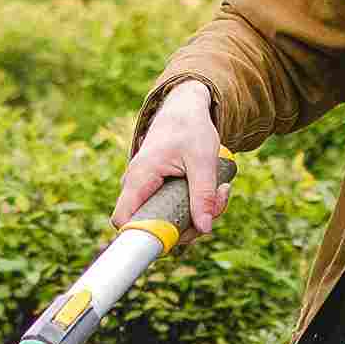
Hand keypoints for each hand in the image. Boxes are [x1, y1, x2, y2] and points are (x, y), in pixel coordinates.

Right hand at [110, 79, 228, 242]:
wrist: (185, 109)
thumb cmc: (190, 129)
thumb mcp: (202, 160)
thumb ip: (203, 195)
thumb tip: (205, 229)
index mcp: (140, 177)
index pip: (124, 219)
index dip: (142, 233)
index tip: (177, 234)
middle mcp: (137, 186)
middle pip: (151, 224)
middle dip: (186, 226)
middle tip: (214, 209)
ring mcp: (146, 189)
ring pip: (165, 218)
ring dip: (195, 216)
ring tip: (220, 192)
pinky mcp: (158, 190)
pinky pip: (171, 209)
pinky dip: (193, 207)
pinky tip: (214, 192)